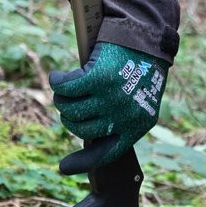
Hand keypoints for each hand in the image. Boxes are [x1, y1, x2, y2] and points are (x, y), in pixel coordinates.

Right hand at [48, 42, 169, 175]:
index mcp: (136, 127)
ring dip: (62, 97)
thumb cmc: (139, 70)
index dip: (83, 163)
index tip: (63, 168)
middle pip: (80, 128)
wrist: (147, 38)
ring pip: (69, 108)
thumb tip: (87, 141)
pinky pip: (66, 87)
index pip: (106, 154)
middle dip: (69, 115)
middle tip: (70, 100)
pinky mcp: (98, 78)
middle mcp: (123, 116)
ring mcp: (111, 98)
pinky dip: (58, 81)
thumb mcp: (136, 101)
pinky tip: (58, 76)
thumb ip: (117, 120)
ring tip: (65, 87)